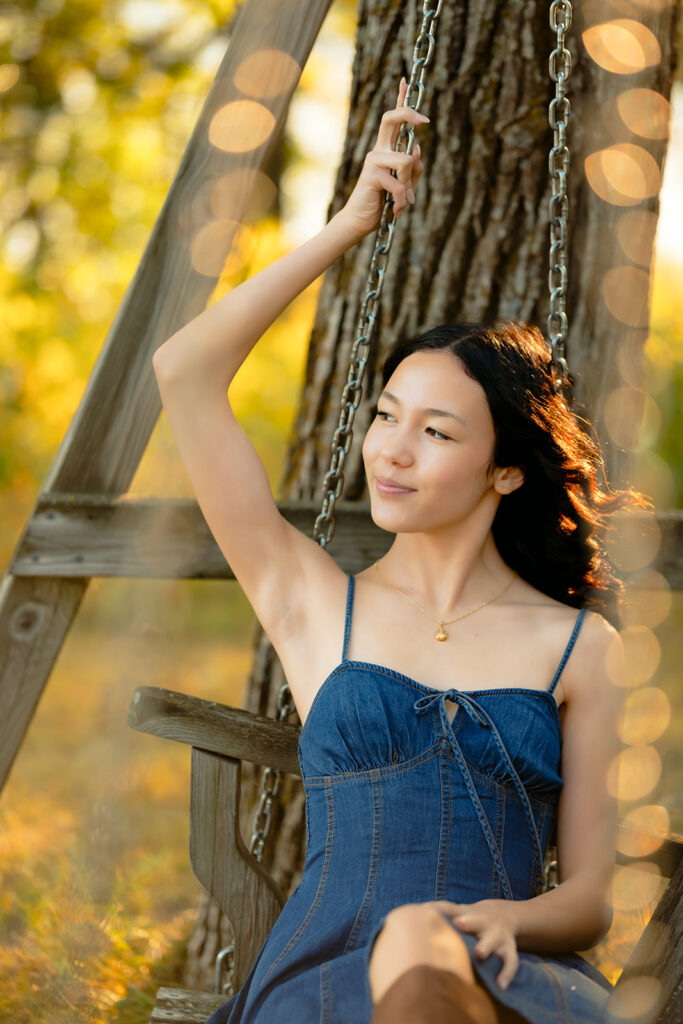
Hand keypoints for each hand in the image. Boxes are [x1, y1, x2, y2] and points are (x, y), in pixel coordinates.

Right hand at [340, 76, 426, 238]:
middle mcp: (378, 150)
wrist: (361, 221)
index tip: (406, 81)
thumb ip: (414, 169)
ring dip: (409, 185)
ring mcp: (373, 160)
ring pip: (406, 160)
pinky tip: (395, 210)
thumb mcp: (405, 185)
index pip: (393, 120)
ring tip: (403, 202)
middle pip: (390, 118)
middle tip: (425, 120)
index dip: (400, 99)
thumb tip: (417, 149)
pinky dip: (401, 199)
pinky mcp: (371, 174)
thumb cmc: (383, 202)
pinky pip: (399, 183)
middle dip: (408, 113)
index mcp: (387, 150)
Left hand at [430, 899, 519, 990]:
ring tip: (480, 954)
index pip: (451, 909)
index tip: (426, 909)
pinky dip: (507, 973)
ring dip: (487, 945)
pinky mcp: (509, 949)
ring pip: (494, 939)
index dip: (441, 909)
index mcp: (466, 913)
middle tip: (459, 924)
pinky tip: (500, 986)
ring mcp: (497, 934)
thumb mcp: (458, 913)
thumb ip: (438, 917)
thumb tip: (407, 918)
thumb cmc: (470, 919)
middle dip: (468, 922)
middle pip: (476, 920)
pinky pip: (511, 961)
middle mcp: (483, 921)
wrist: (503, 915)